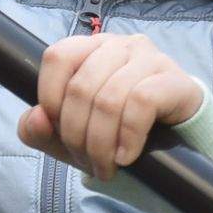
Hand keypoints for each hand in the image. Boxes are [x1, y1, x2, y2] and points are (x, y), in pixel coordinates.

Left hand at [18, 31, 206, 180]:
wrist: (177, 146)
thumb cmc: (119, 133)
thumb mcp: (72, 137)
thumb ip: (40, 130)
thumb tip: (36, 119)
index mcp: (91, 48)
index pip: (57, 57)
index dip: (51, 98)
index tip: (59, 131)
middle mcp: (120, 45)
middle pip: (82, 86)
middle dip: (78, 135)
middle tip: (88, 163)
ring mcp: (150, 59)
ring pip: (110, 98)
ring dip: (102, 143)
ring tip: (107, 166)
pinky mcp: (175, 80)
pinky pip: (142, 103)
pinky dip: (128, 136)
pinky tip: (127, 155)